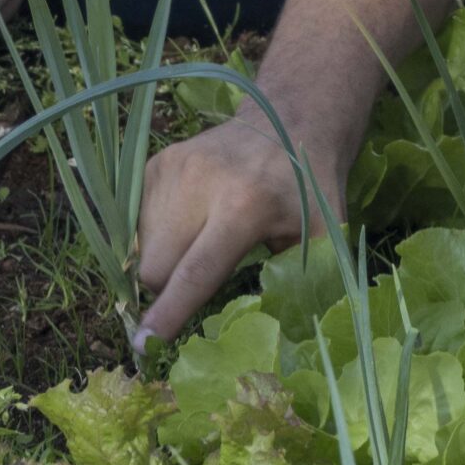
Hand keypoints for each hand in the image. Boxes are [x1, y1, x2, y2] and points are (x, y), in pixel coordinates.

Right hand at [135, 112, 345, 344]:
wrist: (288, 117)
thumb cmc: (311, 187)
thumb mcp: (326, 236)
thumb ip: (307, 284)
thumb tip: (289, 342)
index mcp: (244, 206)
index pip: (195, 272)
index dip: (169, 314)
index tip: (143, 346)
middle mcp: (200, 184)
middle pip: (155, 267)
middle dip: (167, 291)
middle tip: (200, 285)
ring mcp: (173, 168)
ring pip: (142, 247)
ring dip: (163, 262)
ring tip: (202, 246)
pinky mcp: (158, 162)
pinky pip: (138, 222)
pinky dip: (157, 237)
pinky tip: (190, 225)